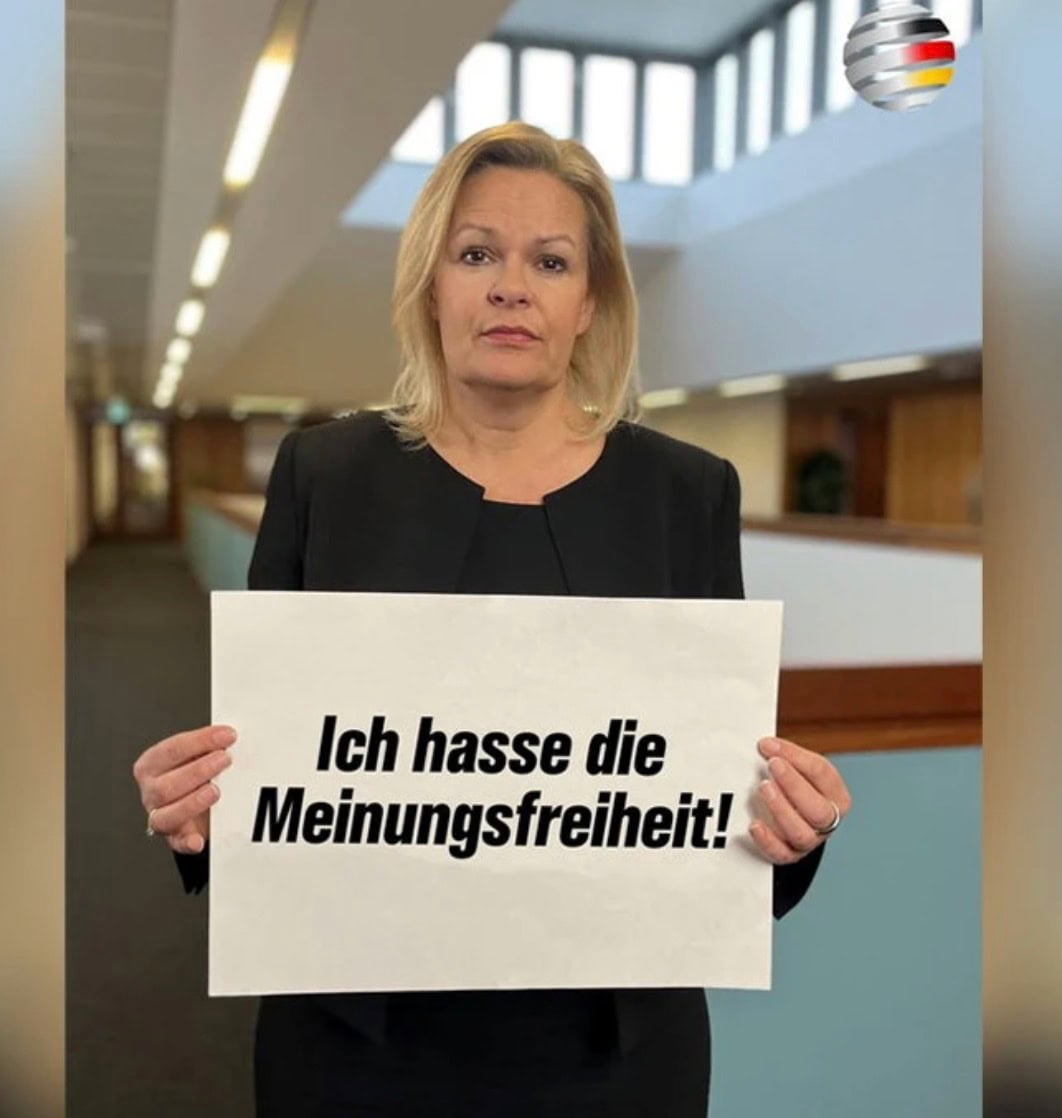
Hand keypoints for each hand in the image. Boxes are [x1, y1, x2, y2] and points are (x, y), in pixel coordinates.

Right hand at [132, 725, 236, 854]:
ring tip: (216, 791)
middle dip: (198, 771)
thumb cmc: (196, 774)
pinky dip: (187, 842)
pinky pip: (177, 843)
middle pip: (166, 785)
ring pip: (166, 815)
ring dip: (192, 802)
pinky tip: (198, 840)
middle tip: (225, 760)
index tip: (227, 735)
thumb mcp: (198, 755)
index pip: (171, 750)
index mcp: (153, 764)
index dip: (201, 741)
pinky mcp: (175, 837)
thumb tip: (231, 734)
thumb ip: (209, 745)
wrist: (197, 803)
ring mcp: (160, 815)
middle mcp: (152, 791)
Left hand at [749, 736, 851, 864]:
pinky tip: (755, 824)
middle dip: (794, 785)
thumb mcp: (799, 768)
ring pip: (801, 833)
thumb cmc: (797, 787)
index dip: (795, 758)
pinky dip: (767, 841)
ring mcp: (810, 840)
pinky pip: (781, 854)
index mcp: (836, 795)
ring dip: (781, 810)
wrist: (794, 816)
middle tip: (772, 766)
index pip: (823, 775)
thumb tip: (766, 746)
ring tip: (763, 788)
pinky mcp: (790, 854)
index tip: (769, 747)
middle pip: (818, 810)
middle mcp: (828, 821)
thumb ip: (786, 756)